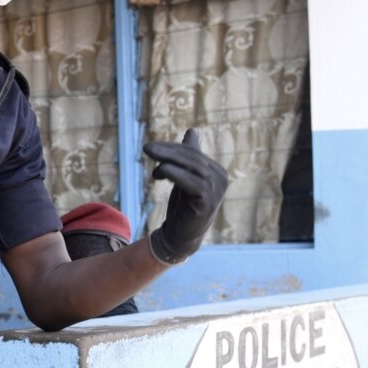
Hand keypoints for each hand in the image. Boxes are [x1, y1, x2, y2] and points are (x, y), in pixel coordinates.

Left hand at [144, 128, 228, 263]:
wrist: (181, 236)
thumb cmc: (183, 205)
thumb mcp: (185, 177)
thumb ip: (189, 156)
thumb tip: (192, 131)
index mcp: (216, 171)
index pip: (192, 153)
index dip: (172, 147)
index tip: (150, 148)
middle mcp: (220, 178)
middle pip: (192, 158)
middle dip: (167, 151)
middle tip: (146, 148)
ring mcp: (216, 191)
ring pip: (191, 167)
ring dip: (168, 159)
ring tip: (149, 156)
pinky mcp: (208, 202)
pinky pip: (191, 183)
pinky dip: (175, 174)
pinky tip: (160, 171)